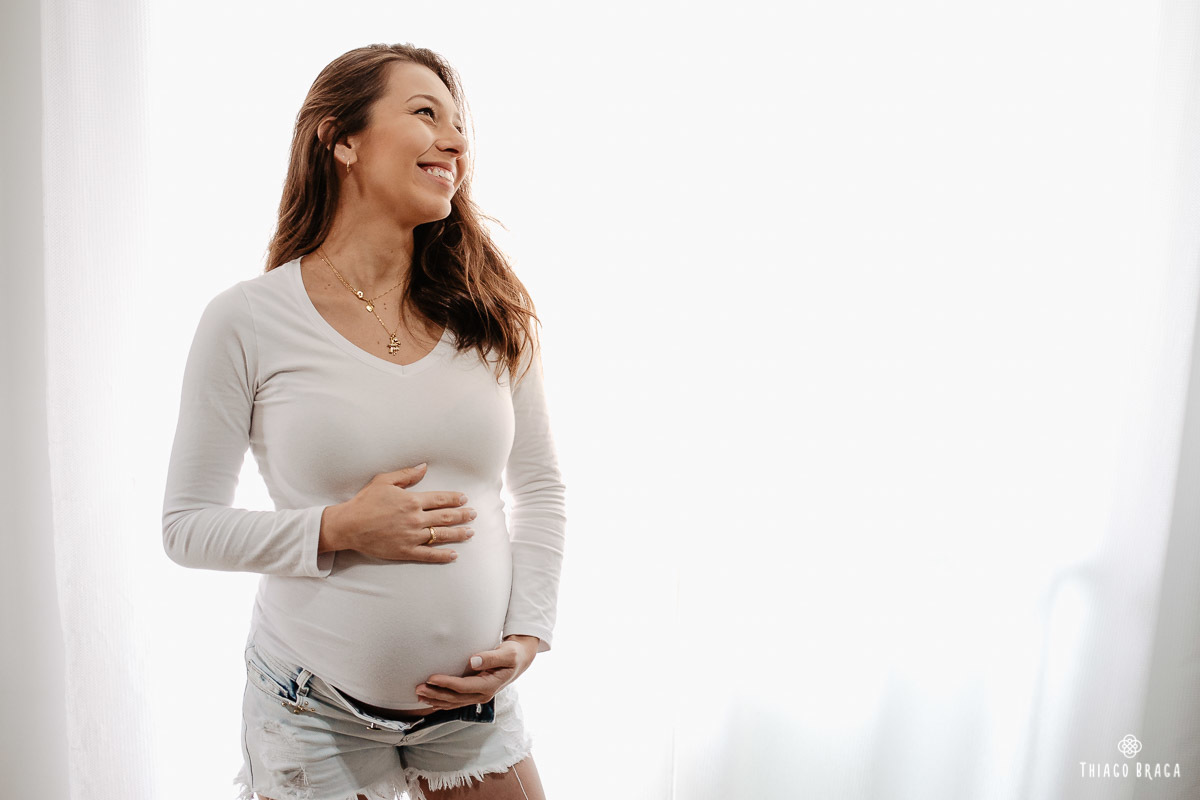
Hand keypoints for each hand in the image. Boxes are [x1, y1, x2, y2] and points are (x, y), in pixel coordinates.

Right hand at [319, 463, 476, 562]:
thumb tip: (424, 467)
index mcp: (412, 500)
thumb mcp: (384, 481)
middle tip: (474, 514)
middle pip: (446, 517)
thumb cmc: (365, 501)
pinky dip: (443, 555)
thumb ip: (407, 474)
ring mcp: (411, 536)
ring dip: (459, 534)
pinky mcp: (405, 551)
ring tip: (470, 532)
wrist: (348, 525)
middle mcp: (415, 518)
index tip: (465, 499)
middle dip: (463, 515)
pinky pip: (429, 554)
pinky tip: (454, 555)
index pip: (441, 499)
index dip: (455, 499)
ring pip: (441, 535)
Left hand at [415, 635, 539, 709]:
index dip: (446, 683)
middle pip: (455, 698)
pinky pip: (456, 702)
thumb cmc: (513, 654)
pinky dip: (442, 703)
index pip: (463, 687)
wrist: (519, 661)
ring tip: (419, 695)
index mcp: (490, 686)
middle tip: (418, 688)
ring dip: (435, 699)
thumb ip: (491, 657)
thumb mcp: (507, 653)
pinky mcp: (474, 695)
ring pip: (453, 703)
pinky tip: (430, 702)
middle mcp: (483, 695)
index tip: (431, 677)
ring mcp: (478, 697)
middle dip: (435, 694)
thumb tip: (472, 661)